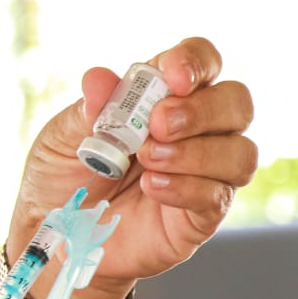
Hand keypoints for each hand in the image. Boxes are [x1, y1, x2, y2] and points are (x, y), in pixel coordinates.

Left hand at [9, 37, 256, 293]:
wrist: (56, 236)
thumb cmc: (63, 179)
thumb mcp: (61, 139)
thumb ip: (87, 109)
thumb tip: (100, 79)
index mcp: (163, 97)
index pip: (202, 63)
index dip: (196, 62)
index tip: (173, 77)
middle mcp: (195, 131)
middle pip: (236, 102)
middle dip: (201, 110)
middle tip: (157, 125)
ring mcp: (204, 173)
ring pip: (240, 152)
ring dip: (196, 152)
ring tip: (147, 160)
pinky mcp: (201, 215)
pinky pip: (217, 195)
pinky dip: (186, 187)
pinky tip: (150, 188)